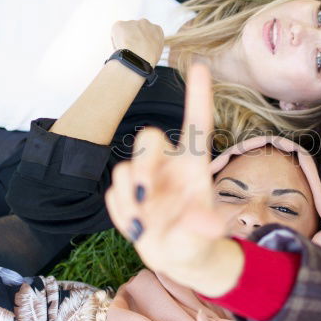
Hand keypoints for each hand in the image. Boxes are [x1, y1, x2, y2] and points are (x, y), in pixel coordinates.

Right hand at [105, 65, 240, 296]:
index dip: (198, 95)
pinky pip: (112, 194)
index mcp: (195, 164)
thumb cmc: (197, 238)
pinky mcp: (124, 193)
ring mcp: (144, 177)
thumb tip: (208, 225)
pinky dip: (122, 214)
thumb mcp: (206, 238)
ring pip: (124, 170)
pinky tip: (137, 228)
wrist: (178, 256)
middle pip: (148, 138)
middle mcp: (168, 164)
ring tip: (146, 225)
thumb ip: (204, 228)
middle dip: (142, 161)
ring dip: (130, 199)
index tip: (201, 65)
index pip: (197, 123)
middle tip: (143, 193)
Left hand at [109, 19, 164, 66]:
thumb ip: (150, 46)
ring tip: (124, 52)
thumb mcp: (156, 53)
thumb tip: (142, 50)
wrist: (138, 59)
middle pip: (136, 29)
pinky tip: (118, 49)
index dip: (142, 41)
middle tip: (130, 50)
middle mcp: (145, 22)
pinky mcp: (119, 24)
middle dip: (133, 37)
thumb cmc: (148, 61)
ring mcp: (132, 22)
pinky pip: (114, 32)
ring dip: (123, 39)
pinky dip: (114, 40)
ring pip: (125, 30)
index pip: (148, 33)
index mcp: (157, 29)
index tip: (139, 48)